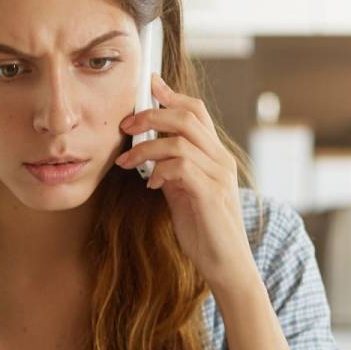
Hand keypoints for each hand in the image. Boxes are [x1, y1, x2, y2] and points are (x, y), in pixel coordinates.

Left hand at [115, 73, 259, 295]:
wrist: (225, 265)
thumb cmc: (203, 230)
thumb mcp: (182, 193)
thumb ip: (171, 170)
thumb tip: (147, 152)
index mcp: (215, 156)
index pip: (196, 111)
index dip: (171, 94)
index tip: (147, 84)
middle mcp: (221, 160)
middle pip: (187, 116)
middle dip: (151, 115)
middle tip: (125, 127)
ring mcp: (219, 176)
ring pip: (180, 140)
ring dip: (146, 147)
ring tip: (127, 162)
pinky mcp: (211, 195)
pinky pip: (181, 167)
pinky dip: (159, 169)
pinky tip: (150, 183)